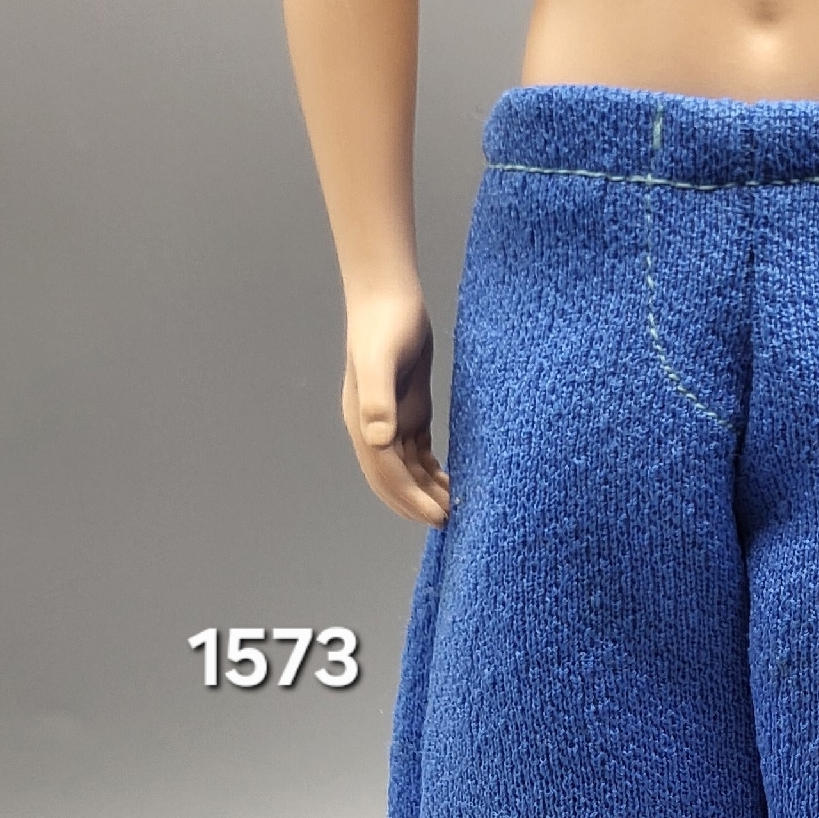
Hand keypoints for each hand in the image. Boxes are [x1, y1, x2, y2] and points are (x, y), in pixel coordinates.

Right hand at [342, 289, 451, 524]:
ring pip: (408, 470)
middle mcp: (374, 427)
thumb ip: (377, 400)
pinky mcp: (409, 410)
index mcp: (362, 423)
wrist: (389, 295)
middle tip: (449, 523)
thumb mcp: (381, 361)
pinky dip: (432, 471)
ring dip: (428, 491)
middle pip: (394, 480)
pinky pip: (419, 453)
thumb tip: (378, 440)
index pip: (386, 474)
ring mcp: (391, 420)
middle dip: (417, 504)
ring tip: (456, 508)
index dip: (410, 499)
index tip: (437, 517)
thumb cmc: (385, 324)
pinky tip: (451, 482)